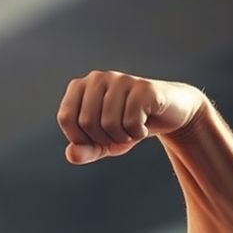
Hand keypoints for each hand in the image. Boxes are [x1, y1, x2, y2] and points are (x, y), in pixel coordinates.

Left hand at [56, 71, 206, 164]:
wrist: (167, 114)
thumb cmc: (127, 126)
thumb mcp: (102, 143)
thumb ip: (84, 151)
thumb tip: (71, 155)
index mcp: (80, 86)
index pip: (65, 117)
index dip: (80, 138)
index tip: (96, 138)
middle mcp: (98, 77)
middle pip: (86, 122)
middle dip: (103, 139)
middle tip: (118, 135)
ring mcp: (121, 79)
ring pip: (109, 123)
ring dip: (122, 137)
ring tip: (131, 130)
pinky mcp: (144, 87)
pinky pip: (131, 121)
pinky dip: (137, 133)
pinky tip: (144, 125)